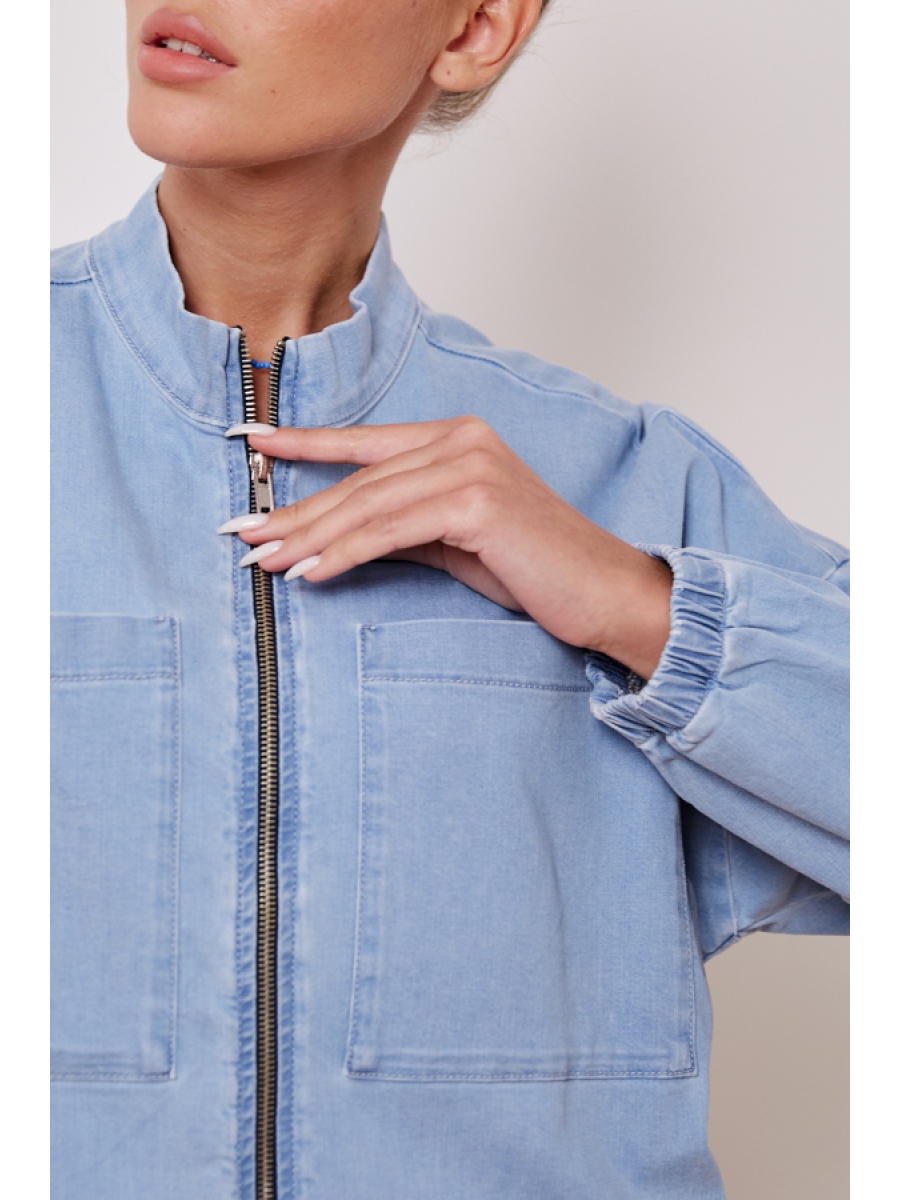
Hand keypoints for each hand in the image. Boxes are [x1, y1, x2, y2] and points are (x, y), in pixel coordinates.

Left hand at [225, 416, 671, 679]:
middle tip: (243, 534)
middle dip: (295, 511)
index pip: (365, 443)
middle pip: (358, 481)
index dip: (305, 443)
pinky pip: (390, 529)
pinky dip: (344, 553)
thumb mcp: (456, 541)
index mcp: (458, 438)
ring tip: (263, 559)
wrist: (604, 592)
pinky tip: (309, 572)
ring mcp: (470, 464)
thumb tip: (338, 538)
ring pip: (367, 504)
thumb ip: (403, 527)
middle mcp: (462, 439)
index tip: (253, 444)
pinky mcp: (476, 500)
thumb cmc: (536, 569)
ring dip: (308, 536)